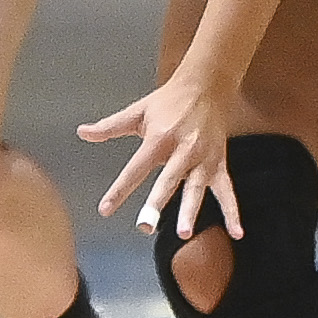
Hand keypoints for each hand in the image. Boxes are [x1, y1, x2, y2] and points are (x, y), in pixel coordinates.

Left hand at [81, 71, 246, 241]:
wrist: (207, 85)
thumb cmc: (168, 100)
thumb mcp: (137, 111)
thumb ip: (110, 126)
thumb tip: (81, 132)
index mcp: (159, 138)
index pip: (135, 168)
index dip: (120, 189)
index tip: (105, 209)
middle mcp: (182, 150)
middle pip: (167, 180)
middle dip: (156, 203)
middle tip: (145, 226)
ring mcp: (203, 158)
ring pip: (196, 188)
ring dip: (190, 210)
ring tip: (184, 233)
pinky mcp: (219, 163)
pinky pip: (226, 191)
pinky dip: (232, 211)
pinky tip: (236, 232)